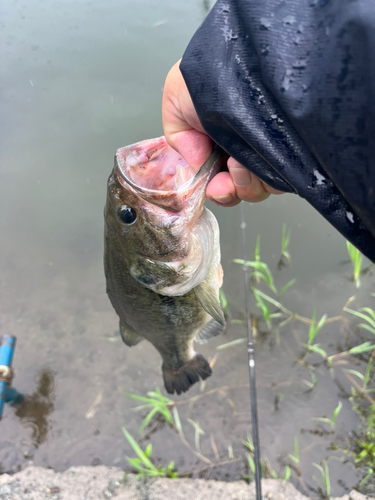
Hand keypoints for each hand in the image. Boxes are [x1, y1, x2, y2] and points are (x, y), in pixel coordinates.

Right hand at [162, 61, 283, 206]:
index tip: (215, 187)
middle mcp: (246, 148)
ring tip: (240, 161)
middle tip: (228, 176)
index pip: (222, 182)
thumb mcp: (176, 106)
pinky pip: (283, 179)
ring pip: (261, 188)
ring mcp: (269, 150)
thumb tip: (201, 169)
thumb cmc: (206, 74)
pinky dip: (269, 177)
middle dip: (231, 190)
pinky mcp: (291, 149)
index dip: (219, 191)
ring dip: (247, 184)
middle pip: (242, 190)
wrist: (236, 57)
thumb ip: (182, 142)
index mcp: (221, 144)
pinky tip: (259, 156)